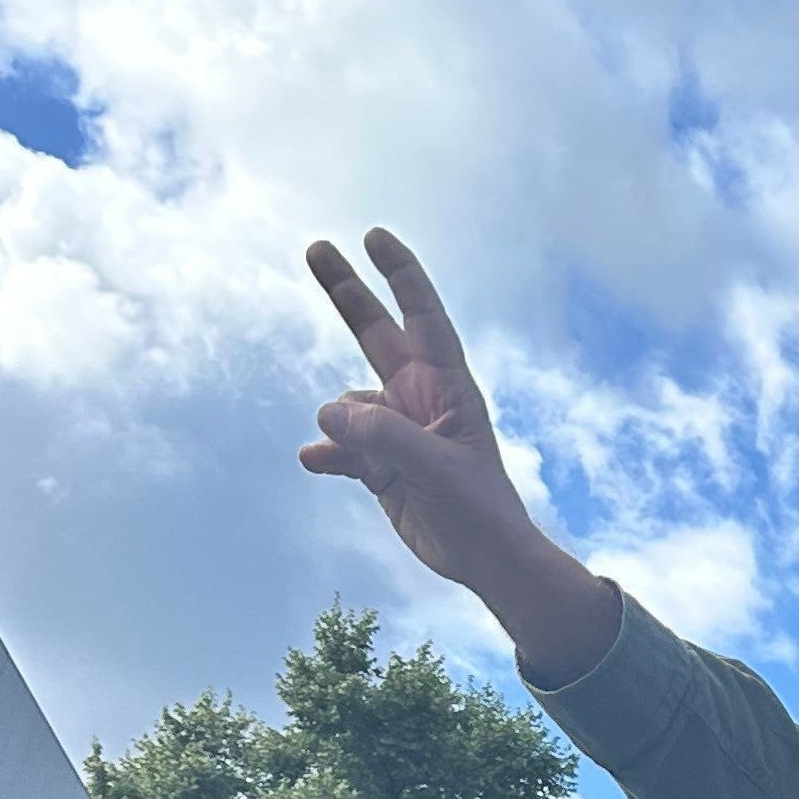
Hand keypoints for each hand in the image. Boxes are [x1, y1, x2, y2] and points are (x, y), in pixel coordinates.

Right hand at [300, 231, 618, 684]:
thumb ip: (380, 433)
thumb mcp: (433, 467)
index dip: (401, 276)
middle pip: (375, 333)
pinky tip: (313, 460)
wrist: (486, 562)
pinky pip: (341, 447)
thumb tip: (328, 411)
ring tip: (369, 460)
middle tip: (315, 247)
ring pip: (349, 404)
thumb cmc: (478, 509)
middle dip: (347, 291)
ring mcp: (398, 431)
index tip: (376, 237)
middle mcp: (420, 400)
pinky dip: (327, 452)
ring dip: (343, 424)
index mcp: (448, 387)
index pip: (423, 318)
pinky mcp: (381, 466)